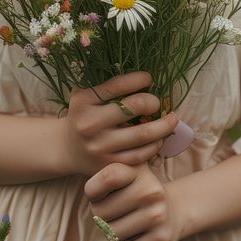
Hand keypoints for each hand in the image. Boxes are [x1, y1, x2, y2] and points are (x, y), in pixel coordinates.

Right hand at [62, 72, 177, 176]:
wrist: (68, 149)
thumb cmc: (83, 115)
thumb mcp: (85, 95)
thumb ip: (106, 85)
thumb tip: (141, 75)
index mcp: (83, 101)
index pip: (118, 84)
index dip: (139, 79)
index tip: (149, 78)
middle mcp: (90, 124)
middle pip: (134, 107)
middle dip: (153, 101)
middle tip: (158, 102)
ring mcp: (100, 147)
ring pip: (142, 134)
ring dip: (164, 125)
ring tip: (172, 119)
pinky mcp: (110, 165)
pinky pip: (140, 155)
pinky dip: (155, 145)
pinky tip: (160, 138)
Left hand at [84, 162, 183, 240]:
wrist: (172, 211)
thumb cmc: (136, 193)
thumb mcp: (124, 176)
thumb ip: (105, 178)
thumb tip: (92, 194)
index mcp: (138, 170)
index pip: (108, 178)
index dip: (93, 190)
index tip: (97, 194)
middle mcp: (151, 190)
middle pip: (101, 212)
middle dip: (100, 216)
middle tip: (113, 213)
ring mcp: (158, 215)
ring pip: (112, 234)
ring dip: (112, 234)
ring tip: (125, 224)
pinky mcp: (161, 238)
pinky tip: (135, 237)